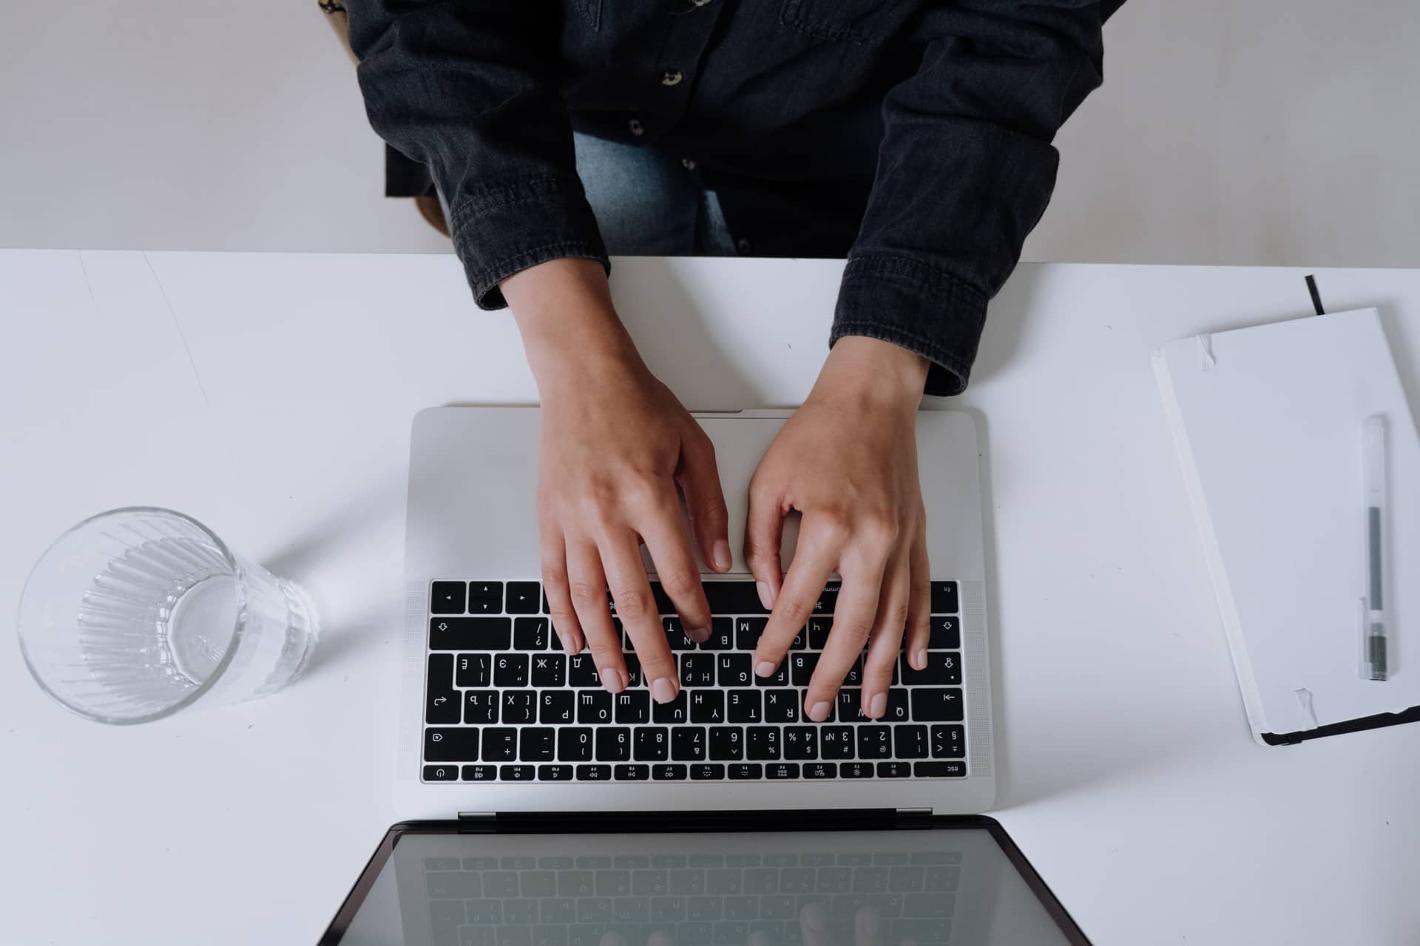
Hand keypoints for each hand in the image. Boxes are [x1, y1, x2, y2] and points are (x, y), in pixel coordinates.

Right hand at [503, 259, 730, 703]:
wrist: (581, 375)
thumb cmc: (639, 404)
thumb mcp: (694, 447)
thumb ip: (708, 507)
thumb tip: (720, 562)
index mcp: (648, 495)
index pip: (675, 572)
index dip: (693, 611)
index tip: (704, 634)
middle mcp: (605, 514)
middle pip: (631, 600)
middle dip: (651, 650)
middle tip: (664, 687)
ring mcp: (571, 520)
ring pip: (588, 599)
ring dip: (605, 647)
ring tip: (619, 681)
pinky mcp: (548, 519)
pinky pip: (554, 578)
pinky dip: (563, 615)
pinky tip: (575, 643)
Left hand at [746, 337, 930, 720]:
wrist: (872, 399)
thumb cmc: (821, 432)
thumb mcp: (769, 482)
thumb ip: (761, 543)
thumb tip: (768, 594)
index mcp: (828, 525)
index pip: (797, 602)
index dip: (778, 641)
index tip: (764, 665)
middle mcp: (871, 540)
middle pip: (853, 627)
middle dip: (832, 674)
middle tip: (816, 706)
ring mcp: (900, 542)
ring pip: (893, 621)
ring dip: (881, 668)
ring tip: (870, 704)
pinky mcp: (915, 538)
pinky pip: (920, 594)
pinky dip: (917, 631)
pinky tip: (912, 660)